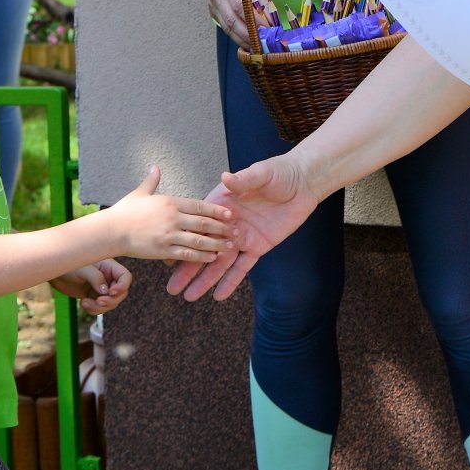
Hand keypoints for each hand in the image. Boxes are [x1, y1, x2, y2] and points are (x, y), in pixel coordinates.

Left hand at [52, 260, 131, 315]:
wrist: (55, 272)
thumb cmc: (69, 265)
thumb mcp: (83, 269)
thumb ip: (96, 278)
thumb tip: (106, 292)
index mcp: (109, 266)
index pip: (125, 277)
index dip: (122, 286)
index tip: (111, 293)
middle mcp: (108, 277)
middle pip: (121, 293)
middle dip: (110, 301)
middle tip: (98, 301)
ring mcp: (101, 288)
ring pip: (111, 303)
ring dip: (100, 307)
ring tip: (85, 303)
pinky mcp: (94, 297)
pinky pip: (100, 308)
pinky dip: (94, 310)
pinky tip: (83, 304)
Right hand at [102, 165, 235, 262]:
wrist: (111, 230)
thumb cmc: (125, 211)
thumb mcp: (140, 193)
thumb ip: (152, 181)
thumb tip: (155, 167)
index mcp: (170, 202)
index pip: (200, 204)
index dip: (217, 209)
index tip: (230, 213)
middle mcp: (172, 217)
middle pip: (203, 222)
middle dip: (222, 227)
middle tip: (237, 230)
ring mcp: (169, 234)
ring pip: (199, 240)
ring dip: (216, 243)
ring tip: (230, 246)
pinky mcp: (163, 250)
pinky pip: (187, 254)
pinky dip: (202, 257)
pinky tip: (212, 258)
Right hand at [166, 155, 320, 302]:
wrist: (303, 183)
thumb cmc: (278, 173)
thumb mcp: (260, 174)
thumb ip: (243, 180)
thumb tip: (225, 177)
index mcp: (223, 205)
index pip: (198, 226)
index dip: (182, 241)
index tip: (166, 259)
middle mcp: (228, 225)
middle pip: (204, 249)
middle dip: (188, 268)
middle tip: (172, 289)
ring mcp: (242, 238)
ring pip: (220, 263)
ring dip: (205, 280)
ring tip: (189, 297)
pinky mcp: (258, 246)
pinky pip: (243, 268)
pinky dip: (231, 281)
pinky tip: (218, 296)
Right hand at [207, 0, 272, 45]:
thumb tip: (270, 19)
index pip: (240, 6)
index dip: (253, 20)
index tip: (266, 29)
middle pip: (232, 21)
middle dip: (247, 35)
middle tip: (262, 43)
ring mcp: (212, 5)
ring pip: (227, 28)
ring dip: (242, 39)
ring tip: (256, 47)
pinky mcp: (212, 12)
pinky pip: (225, 27)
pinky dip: (236, 36)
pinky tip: (247, 41)